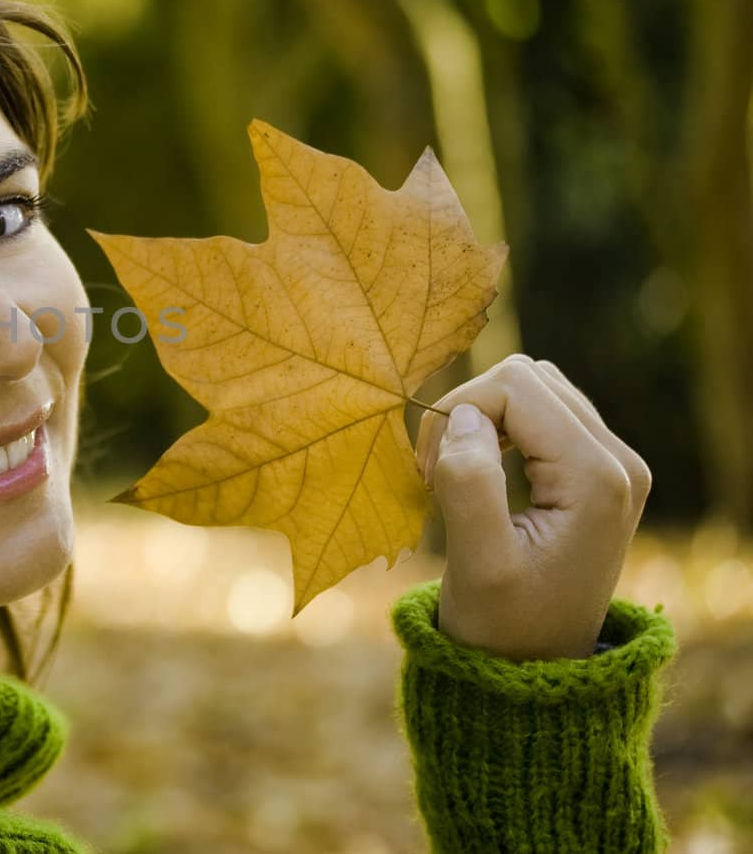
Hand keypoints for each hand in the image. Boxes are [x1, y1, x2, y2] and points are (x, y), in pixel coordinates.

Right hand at [414, 353, 652, 661]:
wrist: (537, 673)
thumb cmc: (502, 629)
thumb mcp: (478, 565)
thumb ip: (470, 485)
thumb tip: (466, 418)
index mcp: (597, 478)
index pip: (514, 385)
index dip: (458, 413)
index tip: (430, 475)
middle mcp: (619, 461)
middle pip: (528, 377)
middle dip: (470, 411)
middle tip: (439, 474)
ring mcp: (614, 464)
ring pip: (535, 387)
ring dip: (484, 417)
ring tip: (457, 474)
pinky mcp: (598, 471)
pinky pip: (543, 412)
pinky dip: (500, 428)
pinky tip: (481, 473)